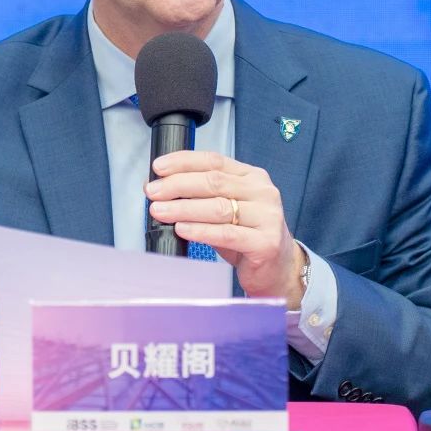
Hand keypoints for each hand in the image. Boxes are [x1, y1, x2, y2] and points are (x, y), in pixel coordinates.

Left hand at [145, 150, 306, 308]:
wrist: (278, 269)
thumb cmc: (246, 237)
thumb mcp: (226, 209)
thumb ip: (201, 195)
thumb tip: (161, 186)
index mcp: (252, 177)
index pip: (214, 160)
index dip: (183, 162)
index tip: (158, 167)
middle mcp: (263, 192)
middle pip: (213, 181)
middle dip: (177, 185)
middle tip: (153, 192)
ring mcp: (267, 217)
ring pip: (218, 207)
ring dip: (183, 208)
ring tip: (160, 210)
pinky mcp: (265, 242)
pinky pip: (226, 234)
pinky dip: (200, 230)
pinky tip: (182, 229)